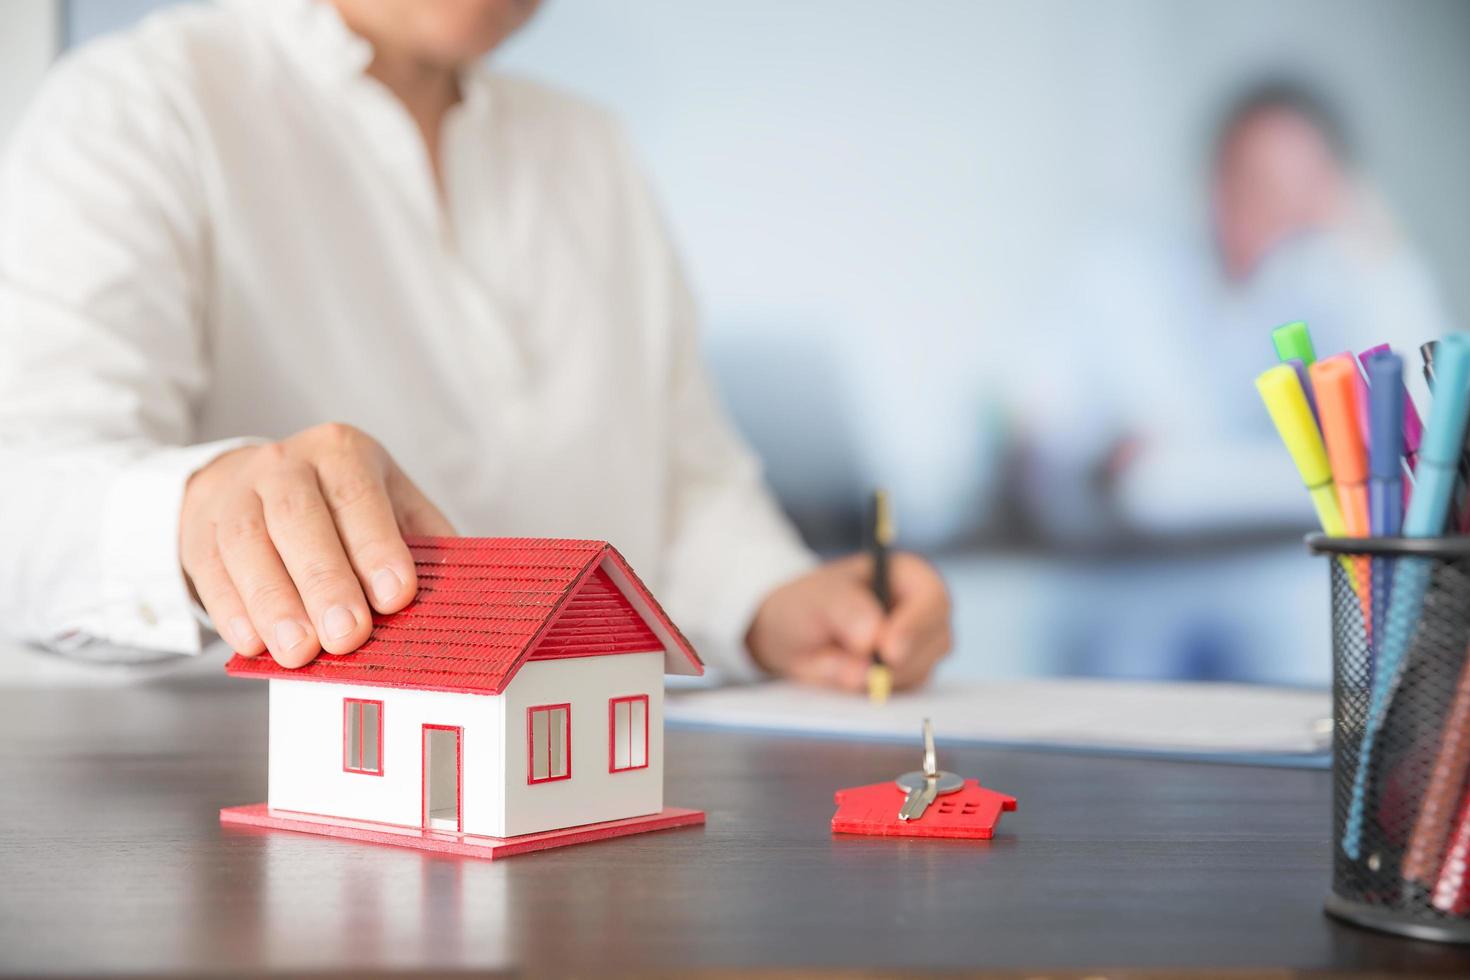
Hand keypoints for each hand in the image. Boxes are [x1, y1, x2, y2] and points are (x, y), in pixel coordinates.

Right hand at [179, 423, 453, 667]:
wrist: (244, 481)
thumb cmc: (333, 504)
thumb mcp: (385, 501)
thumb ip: (421, 540)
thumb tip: (460, 595)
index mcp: (343, 453)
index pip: (360, 498)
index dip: (377, 548)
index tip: (397, 597)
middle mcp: (286, 465)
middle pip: (300, 520)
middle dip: (325, 581)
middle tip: (347, 635)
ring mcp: (236, 495)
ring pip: (249, 546)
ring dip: (275, 603)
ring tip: (299, 651)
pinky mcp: (198, 531)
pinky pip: (211, 570)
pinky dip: (232, 610)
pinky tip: (252, 643)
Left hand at [746, 553, 951, 692]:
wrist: (790, 636)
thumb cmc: (806, 604)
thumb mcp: (816, 598)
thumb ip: (846, 611)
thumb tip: (872, 639)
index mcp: (909, 575)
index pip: (932, 599)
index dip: (915, 626)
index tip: (888, 651)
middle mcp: (923, 610)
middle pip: (938, 639)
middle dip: (900, 661)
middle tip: (857, 672)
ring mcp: (920, 645)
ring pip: (922, 670)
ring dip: (882, 677)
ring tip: (835, 664)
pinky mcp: (909, 675)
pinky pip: (904, 692)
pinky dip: (876, 689)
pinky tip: (845, 674)